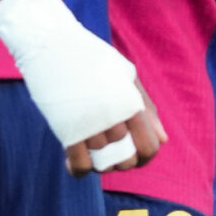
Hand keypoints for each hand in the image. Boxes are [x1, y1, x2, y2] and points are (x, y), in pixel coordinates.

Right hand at [0, 0, 165, 172]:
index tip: (135, 154)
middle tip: (111, 149)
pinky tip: (77, 161)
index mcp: (131, 102)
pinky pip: (79, 165)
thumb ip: (146, 108)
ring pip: (103, 163)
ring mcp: (90, 124)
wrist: (52, 45)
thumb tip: (163, 141)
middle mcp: (114, 116)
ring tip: (92, 147)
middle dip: (121, 161)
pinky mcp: (66, 129)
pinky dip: (80, 170)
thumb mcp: (126, 76)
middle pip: (126, 160)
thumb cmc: (92, 59)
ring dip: (100, 162)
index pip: (149, 147)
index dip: (145, 157)